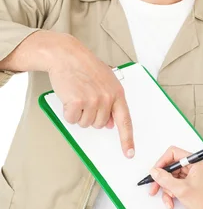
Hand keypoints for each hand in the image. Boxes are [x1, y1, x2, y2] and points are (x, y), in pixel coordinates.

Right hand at [48, 34, 133, 156]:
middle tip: (85, 97)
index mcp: (117, 93)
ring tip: (77, 94)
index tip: (129, 153)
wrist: (67, 55)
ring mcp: (93, 100)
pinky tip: (69, 97)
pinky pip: (72, 119)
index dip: (127, 139)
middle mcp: (108, 98)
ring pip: (85, 123)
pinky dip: (68, 112)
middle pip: (99, 124)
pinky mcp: (78, 101)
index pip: (125, 121)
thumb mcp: (106, 81)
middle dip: (90, 115)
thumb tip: (110, 123)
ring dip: (79, 113)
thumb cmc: (85, 67)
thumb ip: (110, 101)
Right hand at [149, 146, 202, 208]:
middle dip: (162, 179)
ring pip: (169, 177)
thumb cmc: (202, 202)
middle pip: (170, 166)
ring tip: (169, 198)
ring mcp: (188, 175)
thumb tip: (154, 171)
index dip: (162, 161)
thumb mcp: (180, 189)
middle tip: (154, 188)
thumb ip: (165, 179)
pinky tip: (171, 202)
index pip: (173, 153)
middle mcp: (192, 166)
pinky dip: (169, 193)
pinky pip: (172, 184)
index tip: (155, 172)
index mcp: (194, 162)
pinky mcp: (186, 183)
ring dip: (166, 189)